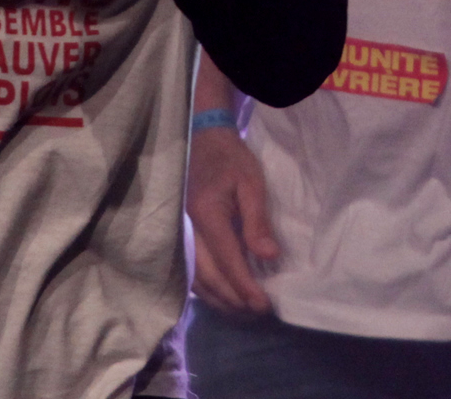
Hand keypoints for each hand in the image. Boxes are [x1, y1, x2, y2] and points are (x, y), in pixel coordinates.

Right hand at [186, 125, 280, 313]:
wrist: (203, 140)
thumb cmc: (231, 159)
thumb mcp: (251, 183)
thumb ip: (258, 220)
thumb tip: (269, 256)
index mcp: (207, 214)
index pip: (227, 260)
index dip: (244, 286)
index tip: (263, 304)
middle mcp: (188, 229)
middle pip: (209, 276)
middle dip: (234, 298)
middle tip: (258, 311)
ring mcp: (180, 234)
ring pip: (196, 279)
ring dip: (220, 299)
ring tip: (244, 310)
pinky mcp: (181, 236)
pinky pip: (191, 271)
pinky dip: (207, 289)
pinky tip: (224, 295)